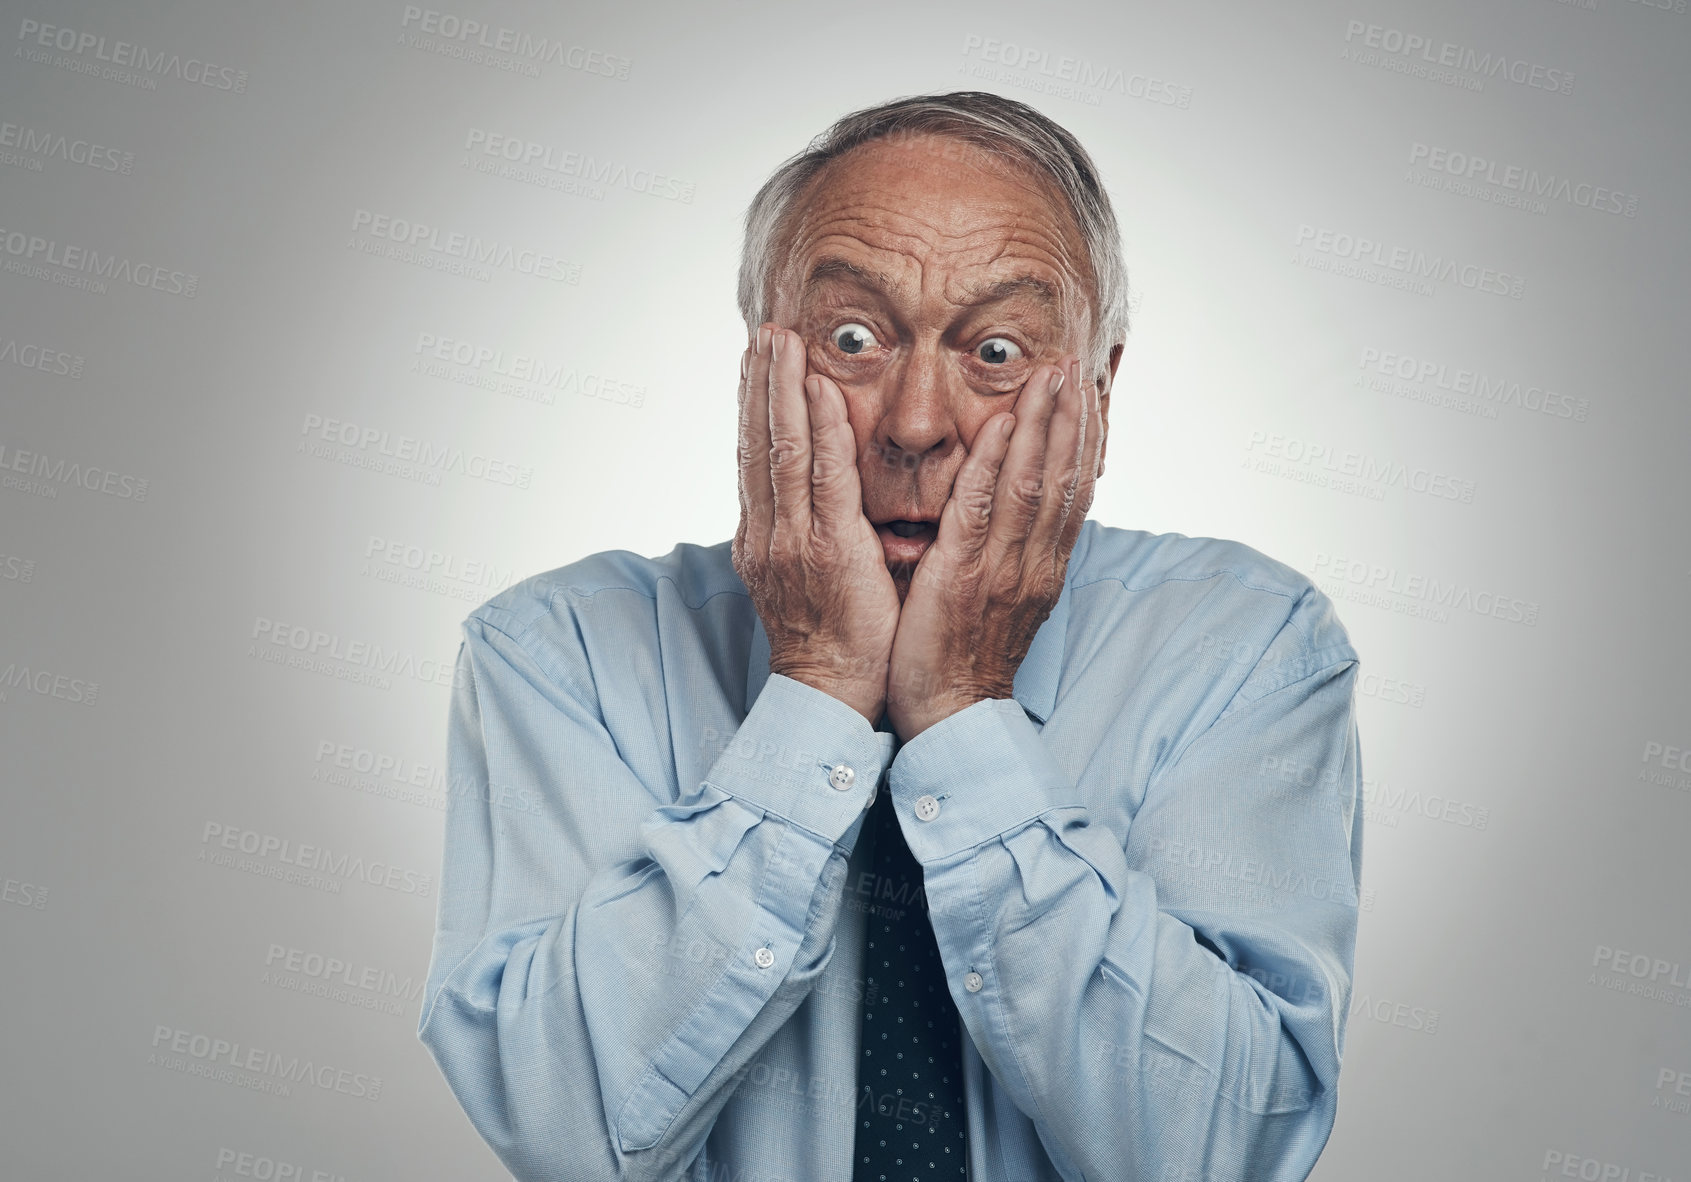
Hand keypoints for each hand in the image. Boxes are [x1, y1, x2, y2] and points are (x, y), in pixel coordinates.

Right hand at [732, 323, 900, 724]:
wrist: (831, 695)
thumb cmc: (830, 642)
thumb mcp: (803, 579)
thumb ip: (803, 534)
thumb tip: (809, 499)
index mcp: (764, 538)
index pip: (754, 457)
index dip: (754, 406)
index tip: (756, 362)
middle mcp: (769, 533)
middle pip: (757, 443)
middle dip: (760, 384)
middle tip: (764, 332)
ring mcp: (793, 541)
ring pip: (781, 450)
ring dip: (782, 390)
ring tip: (781, 342)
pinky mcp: (828, 551)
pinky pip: (823, 480)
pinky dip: (818, 432)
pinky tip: (818, 393)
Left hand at [885, 356, 1099, 741]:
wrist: (951, 718)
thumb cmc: (965, 661)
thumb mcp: (1001, 603)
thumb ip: (1012, 557)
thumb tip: (1017, 520)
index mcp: (1041, 567)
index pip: (1072, 492)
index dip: (1082, 440)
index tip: (1087, 393)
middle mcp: (1034, 562)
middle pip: (1063, 478)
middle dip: (1071, 418)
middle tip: (1076, 364)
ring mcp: (1004, 568)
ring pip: (1034, 484)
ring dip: (1044, 425)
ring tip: (1052, 376)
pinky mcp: (966, 576)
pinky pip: (984, 511)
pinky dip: (997, 465)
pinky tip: (1005, 426)